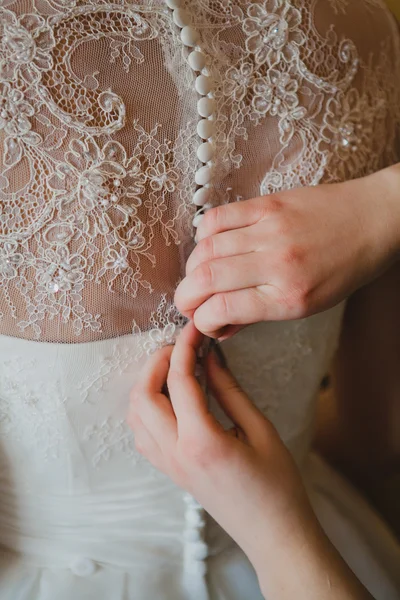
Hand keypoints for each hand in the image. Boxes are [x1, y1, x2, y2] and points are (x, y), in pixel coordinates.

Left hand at [128, 323, 371, 599]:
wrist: (273, 534)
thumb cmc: (277, 485)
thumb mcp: (260, 430)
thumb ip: (229, 390)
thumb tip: (210, 357)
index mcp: (201, 441)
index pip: (179, 381)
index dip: (184, 348)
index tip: (193, 329)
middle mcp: (176, 454)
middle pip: (143, 395)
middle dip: (156, 362)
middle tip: (181, 347)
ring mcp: (169, 466)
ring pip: (136, 415)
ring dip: (147, 384)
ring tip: (175, 368)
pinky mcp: (170, 472)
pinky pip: (143, 434)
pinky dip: (147, 408)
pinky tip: (171, 399)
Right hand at [175, 168, 399, 337]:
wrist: (372, 219)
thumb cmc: (344, 269)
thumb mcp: (308, 305)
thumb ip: (258, 315)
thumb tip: (219, 326)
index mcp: (289, 297)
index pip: (222, 310)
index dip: (201, 321)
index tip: (203, 321)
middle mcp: (277, 263)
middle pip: (206, 278)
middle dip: (185, 297)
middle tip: (188, 302)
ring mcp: (270, 230)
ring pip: (205, 249)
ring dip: (191, 268)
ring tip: (198, 276)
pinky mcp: (266, 204)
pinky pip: (216, 218)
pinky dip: (202, 235)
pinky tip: (209, 245)